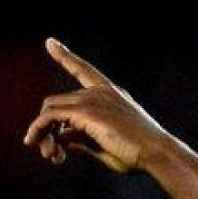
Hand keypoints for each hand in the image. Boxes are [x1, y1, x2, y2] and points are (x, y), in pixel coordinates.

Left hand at [24, 38, 171, 172]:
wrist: (157, 152)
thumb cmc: (139, 153)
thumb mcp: (106, 143)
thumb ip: (83, 138)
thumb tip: (61, 139)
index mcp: (111, 94)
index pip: (84, 70)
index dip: (65, 56)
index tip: (51, 42)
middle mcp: (100, 92)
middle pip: (57, 102)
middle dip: (47, 128)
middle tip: (52, 154)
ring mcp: (92, 99)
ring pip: (49, 108)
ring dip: (42, 133)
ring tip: (51, 156)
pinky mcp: (85, 110)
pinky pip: (48, 117)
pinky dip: (40, 131)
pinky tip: (46, 149)